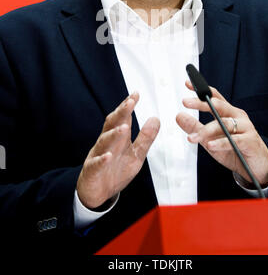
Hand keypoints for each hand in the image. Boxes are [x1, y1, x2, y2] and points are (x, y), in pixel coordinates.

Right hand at [77, 92, 159, 208]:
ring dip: (114, 134)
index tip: (136, 94)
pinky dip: (101, 159)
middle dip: (121, 113)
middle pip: (112, 124)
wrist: (97, 193)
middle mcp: (107, 143)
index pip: (122, 118)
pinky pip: (96, 163)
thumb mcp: (136, 154)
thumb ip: (145, 138)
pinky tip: (108, 156)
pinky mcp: (92, 170)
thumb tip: (155, 119)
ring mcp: (98, 155)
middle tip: (130, 103)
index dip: (128, 106)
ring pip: (104, 141)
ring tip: (124, 128)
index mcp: (118, 138)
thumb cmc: (115, 171)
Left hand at [176, 81, 267, 185]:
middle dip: (201, 103)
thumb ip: (195, 127)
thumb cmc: (234, 149)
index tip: (188, 83)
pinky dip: (221, 143)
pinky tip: (210, 145)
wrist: (256, 165)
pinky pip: (234, 140)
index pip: (214, 97)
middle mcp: (237, 116)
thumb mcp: (209, 138)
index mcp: (228, 113)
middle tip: (186, 102)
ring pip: (224, 124)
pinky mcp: (250, 141)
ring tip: (193, 137)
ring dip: (206, 131)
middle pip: (219, 105)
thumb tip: (179, 116)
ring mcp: (246, 127)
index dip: (201, 90)